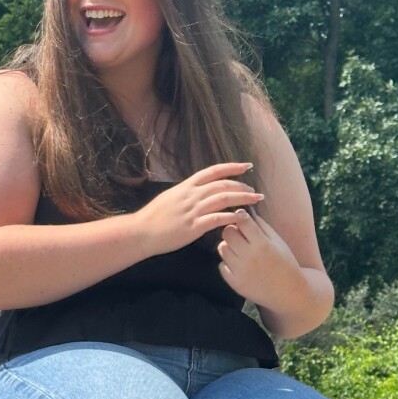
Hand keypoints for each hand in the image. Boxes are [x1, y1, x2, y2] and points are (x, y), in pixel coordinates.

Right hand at [133, 163, 263, 254]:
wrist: (141, 231)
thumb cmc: (154, 217)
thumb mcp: (171, 197)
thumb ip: (186, 193)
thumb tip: (197, 189)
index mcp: (187, 186)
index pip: (214, 171)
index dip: (232, 167)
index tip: (247, 166)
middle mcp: (192, 194)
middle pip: (223, 184)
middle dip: (242, 186)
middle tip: (256, 191)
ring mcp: (193, 210)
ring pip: (224, 199)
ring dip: (243, 199)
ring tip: (256, 201)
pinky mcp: (194, 226)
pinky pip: (217, 219)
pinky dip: (231, 217)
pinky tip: (242, 218)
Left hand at [216, 208, 304, 305]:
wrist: (289, 292)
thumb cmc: (285, 263)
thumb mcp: (278, 241)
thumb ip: (261, 226)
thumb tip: (244, 212)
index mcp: (262, 244)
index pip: (241, 220)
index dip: (241, 216)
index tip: (243, 218)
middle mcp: (249, 257)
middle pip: (227, 232)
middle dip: (232, 230)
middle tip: (240, 235)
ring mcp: (240, 271)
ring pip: (222, 248)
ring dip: (229, 246)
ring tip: (240, 250)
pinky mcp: (235, 283)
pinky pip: (221, 265)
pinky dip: (227, 263)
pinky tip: (239, 264)